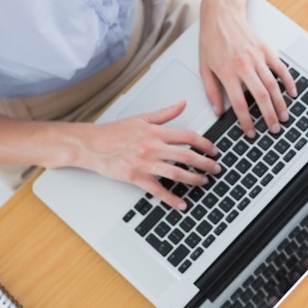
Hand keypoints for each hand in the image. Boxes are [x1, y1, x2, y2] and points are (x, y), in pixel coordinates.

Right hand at [80, 101, 220, 209]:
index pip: (188, 137)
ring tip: (203, 182)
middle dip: (205, 163)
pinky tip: (181, 203)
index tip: (213, 150)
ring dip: (193, 179)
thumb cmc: (114, 132)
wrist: (91, 144)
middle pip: (186, 156)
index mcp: (156, 132)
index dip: (204, 144)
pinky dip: (171, 198)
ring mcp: (145, 164)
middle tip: (216, 168)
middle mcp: (153, 147)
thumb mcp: (142, 118)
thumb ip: (165, 113)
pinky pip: (157, 190)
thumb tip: (182, 104)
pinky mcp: (136, 178)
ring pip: (176, 173)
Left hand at [199, 10, 296, 137]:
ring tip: (284, 117)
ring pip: (273, 85)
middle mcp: (244, 66)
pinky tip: (292, 92)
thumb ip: (211, 91)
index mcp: (227, 72)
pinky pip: (280, 68)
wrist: (221, 15)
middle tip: (274, 129)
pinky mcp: (265, 50)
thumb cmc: (211, 39)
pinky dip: (288, 81)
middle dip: (269, 116)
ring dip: (280, 103)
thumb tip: (217, 110)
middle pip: (261, 96)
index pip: (239, 104)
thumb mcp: (204, 67)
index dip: (246, 121)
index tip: (251, 131)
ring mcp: (257, 57)